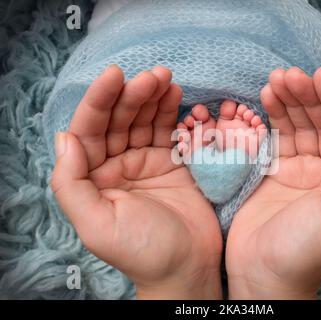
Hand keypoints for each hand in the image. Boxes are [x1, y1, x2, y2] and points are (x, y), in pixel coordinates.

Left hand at [51, 65, 222, 298]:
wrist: (188, 266)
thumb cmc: (142, 251)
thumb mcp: (97, 224)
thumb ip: (71, 183)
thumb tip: (64, 138)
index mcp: (92, 179)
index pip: (90, 130)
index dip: (99, 101)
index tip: (115, 75)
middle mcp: (115, 166)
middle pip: (119, 120)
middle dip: (133, 95)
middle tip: (154, 75)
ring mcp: (144, 161)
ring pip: (143, 121)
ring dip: (152, 97)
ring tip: (165, 78)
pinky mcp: (170, 162)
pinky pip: (167, 131)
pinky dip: (170, 111)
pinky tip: (175, 94)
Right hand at [225, 66, 320, 298]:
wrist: (261, 274)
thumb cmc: (306, 251)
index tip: (320, 76)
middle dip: (308, 96)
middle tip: (289, 74)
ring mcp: (302, 170)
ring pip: (300, 126)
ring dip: (289, 101)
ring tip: (275, 79)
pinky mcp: (276, 172)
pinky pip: (277, 138)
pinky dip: (272, 117)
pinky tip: (266, 98)